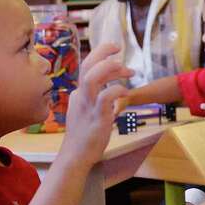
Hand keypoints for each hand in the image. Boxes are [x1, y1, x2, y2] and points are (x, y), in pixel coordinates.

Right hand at [63, 44, 132, 167]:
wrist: (76, 156)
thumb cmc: (83, 136)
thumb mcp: (83, 112)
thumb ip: (90, 99)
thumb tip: (101, 91)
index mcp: (78, 93)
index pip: (87, 66)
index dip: (100, 54)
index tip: (115, 51)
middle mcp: (81, 96)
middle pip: (87, 65)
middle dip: (103, 52)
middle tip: (119, 49)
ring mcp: (88, 106)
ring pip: (93, 77)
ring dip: (111, 68)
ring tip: (127, 71)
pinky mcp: (97, 117)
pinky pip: (106, 97)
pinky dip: (118, 90)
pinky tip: (126, 94)